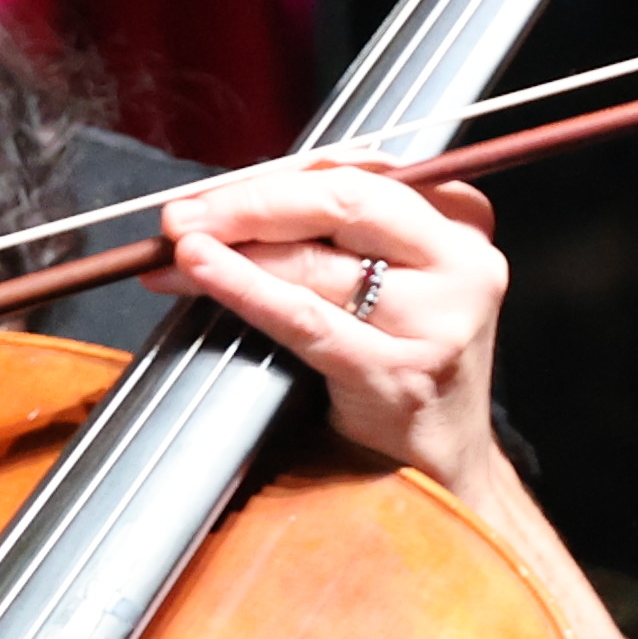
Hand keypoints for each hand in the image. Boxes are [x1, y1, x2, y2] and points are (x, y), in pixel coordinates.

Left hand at [160, 165, 508, 493]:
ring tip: (175, 254)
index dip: (275, 176)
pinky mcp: (398, 374)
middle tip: (183, 217)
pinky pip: (304, 319)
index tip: (214, 191)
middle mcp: (461, 262)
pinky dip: (245, 288)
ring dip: (233, 252)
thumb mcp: (399, 277)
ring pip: (315, 262)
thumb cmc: (406, 360)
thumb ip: (340, 229)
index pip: (357, 172)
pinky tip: (203, 272)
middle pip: (341, 201)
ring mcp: (437, 320)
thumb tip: (236, 199)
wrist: (443, 466)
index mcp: (462, 219)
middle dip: (249, 204)